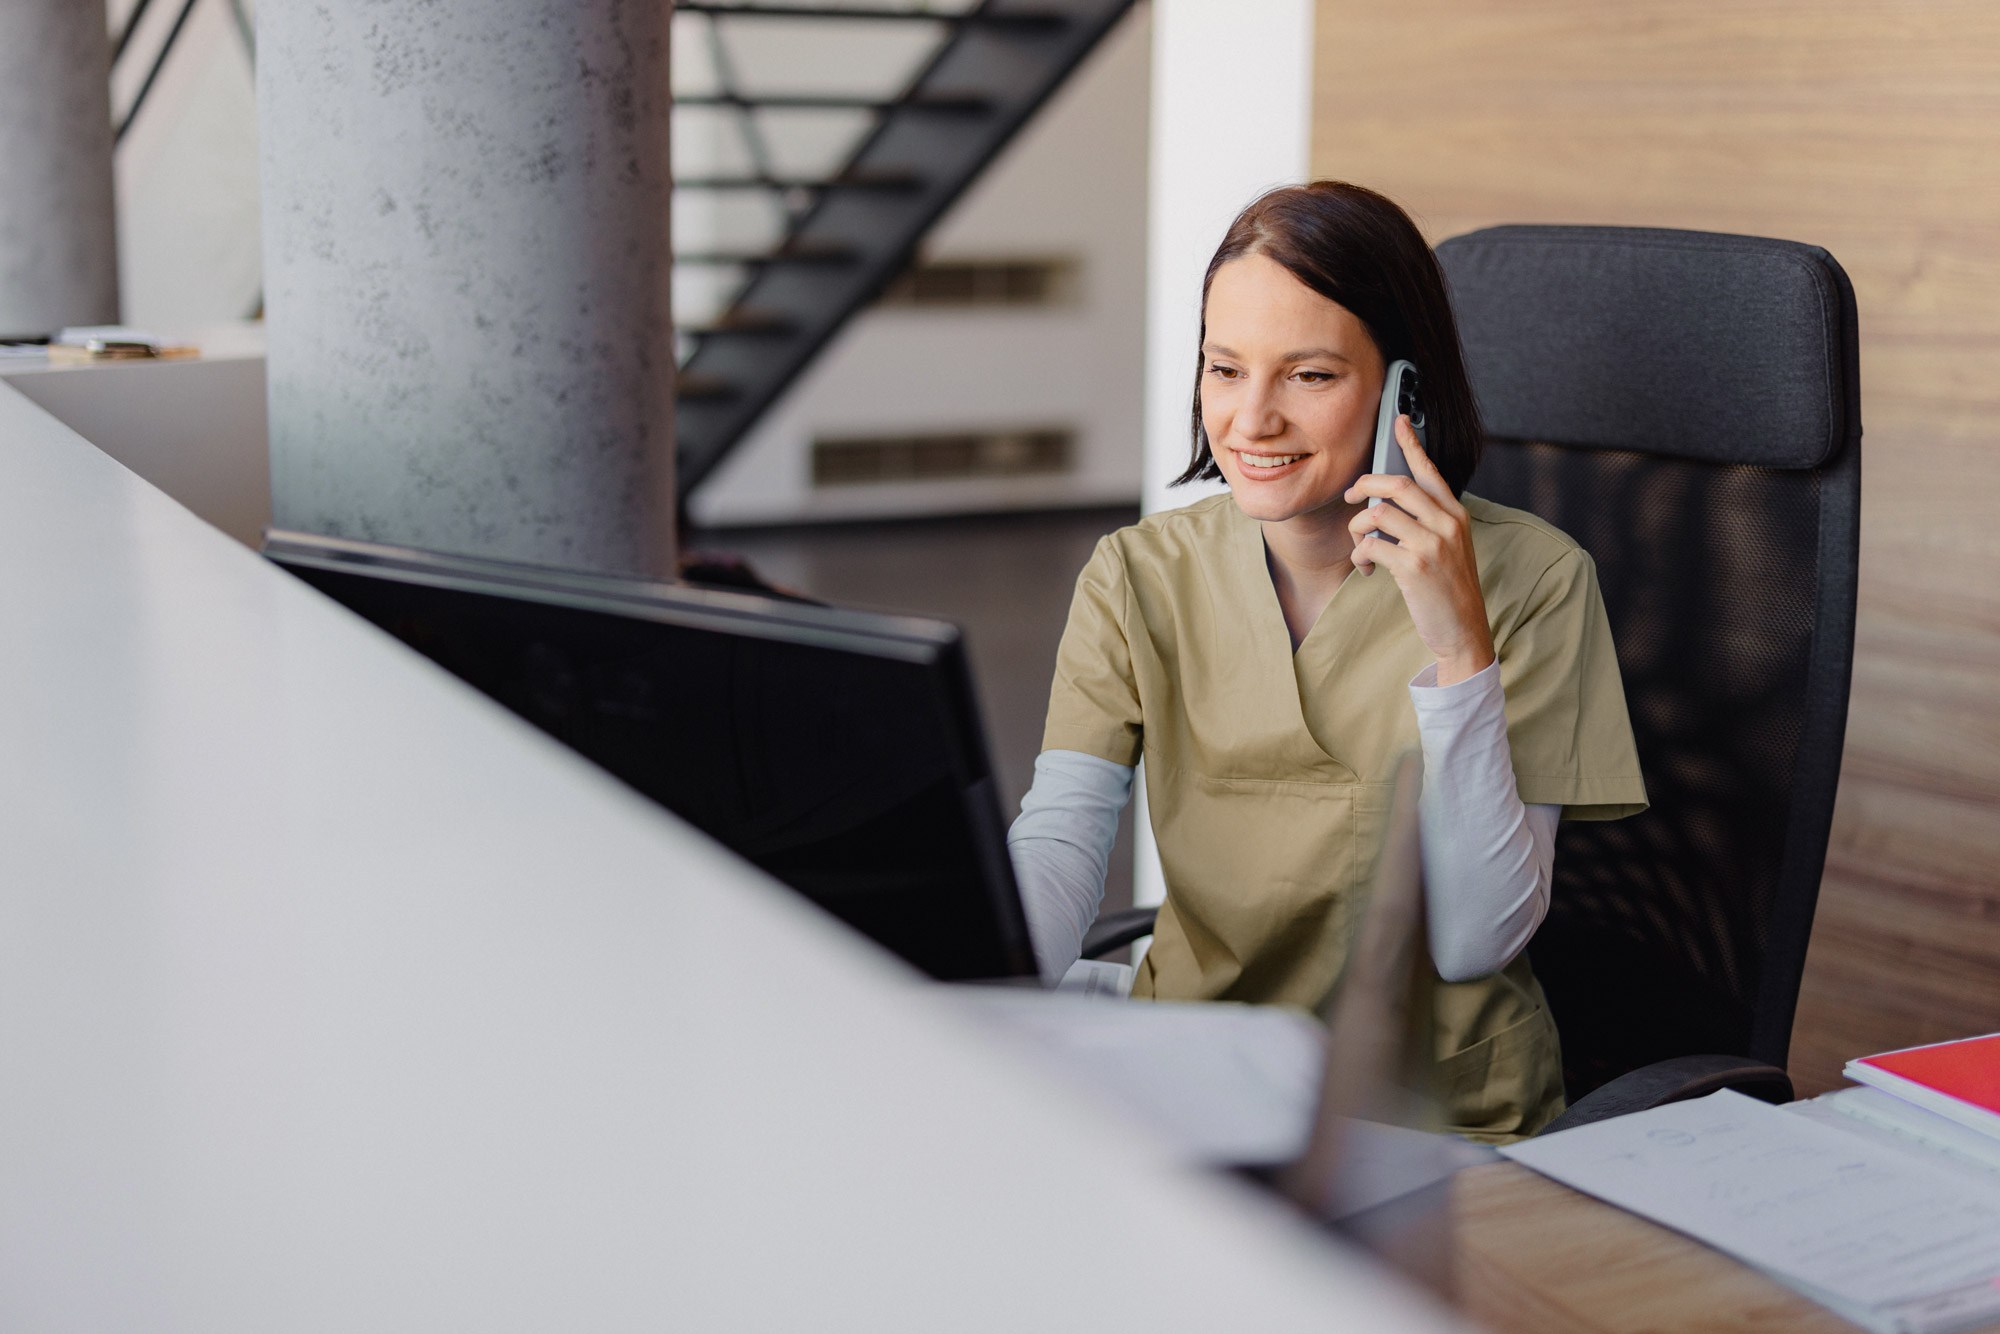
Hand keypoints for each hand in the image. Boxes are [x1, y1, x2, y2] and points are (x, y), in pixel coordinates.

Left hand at [1344, 415, 1494, 685]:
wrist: (1464, 631)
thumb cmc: (1449, 589)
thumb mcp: (1449, 547)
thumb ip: (1428, 522)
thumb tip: (1386, 503)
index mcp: (1455, 514)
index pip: (1430, 470)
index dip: (1411, 444)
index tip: (1398, 421)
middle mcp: (1447, 523)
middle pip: (1396, 483)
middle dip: (1365, 484)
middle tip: (1351, 495)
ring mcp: (1432, 544)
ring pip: (1378, 514)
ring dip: (1357, 529)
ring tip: (1360, 548)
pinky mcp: (1415, 567)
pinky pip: (1372, 546)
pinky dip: (1360, 555)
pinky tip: (1365, 569)